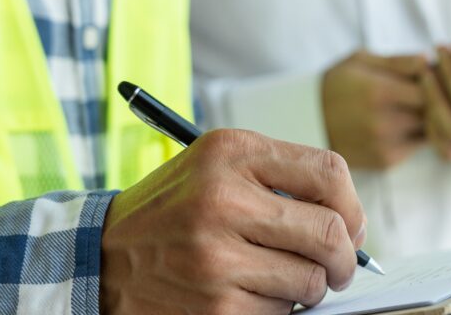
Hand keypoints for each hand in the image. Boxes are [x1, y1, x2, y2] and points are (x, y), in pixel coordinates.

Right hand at [100, 129, 366, 313]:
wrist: (98, 259)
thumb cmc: (172, 213)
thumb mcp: (215, 169)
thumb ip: (280, 180)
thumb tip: (352, 224)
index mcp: (230, 153)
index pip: (329, 171)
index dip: (353, 205)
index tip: (351, 226)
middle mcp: (222, 199)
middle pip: (330, 232)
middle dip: (343, 259)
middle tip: (336, 269)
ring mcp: (217, 257)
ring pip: (309, 282)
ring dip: (303, 289)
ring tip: (272, 278)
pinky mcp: (215, 307)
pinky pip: (280, 314)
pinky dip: (274, 311)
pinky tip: (243, 295)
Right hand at [322, 50, 428, 169]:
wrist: (307, 121)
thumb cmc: (338, 83)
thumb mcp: (361, 61)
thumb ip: (398, 61)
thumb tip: (429, 60)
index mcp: (379, 92)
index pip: (431, 88)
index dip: (437, 80)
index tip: (432, 74)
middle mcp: (384, 123)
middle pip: (434, 112)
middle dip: (438, 101)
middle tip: (434, 90)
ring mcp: (386, 145)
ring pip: (430, 131)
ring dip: (431, 119)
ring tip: (418, 104)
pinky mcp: (386, 161)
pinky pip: (417, 146)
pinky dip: (418, 134)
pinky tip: (406, 121)